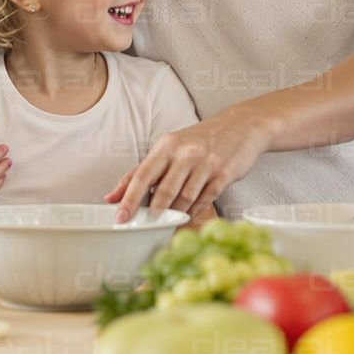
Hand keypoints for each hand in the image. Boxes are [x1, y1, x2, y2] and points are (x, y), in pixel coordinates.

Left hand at [104, 114, 268, 223]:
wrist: (241, 126)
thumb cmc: (199, 140)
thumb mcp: (169, 148)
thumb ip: (141, 172)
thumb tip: (112, 197)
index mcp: (167, 145)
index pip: (142, 175)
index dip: (129, 199)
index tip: (120, 217)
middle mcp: (185, 153)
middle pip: (163, 190)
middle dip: (152, 213)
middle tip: (143, 227)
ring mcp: (206, 163)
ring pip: (184, 199)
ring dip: (174, 214)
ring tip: (167, 222)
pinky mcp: (224, 174)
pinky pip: (204, 200)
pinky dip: (194, 211)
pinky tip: (187, 215)